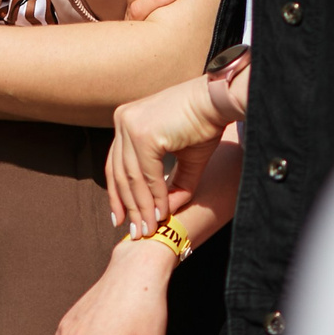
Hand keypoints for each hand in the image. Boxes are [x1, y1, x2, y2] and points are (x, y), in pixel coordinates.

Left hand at [106, 73, 229, 235]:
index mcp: (127, 121)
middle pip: (120, 173)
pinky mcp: (143, 134)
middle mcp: (123, 121)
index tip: (121, 219)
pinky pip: (147, 175)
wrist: (218, 102)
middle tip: (137, 232)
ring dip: (142, 207)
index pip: (116, 164)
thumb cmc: (204, 124)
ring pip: (133, 178)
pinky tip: (162, 213)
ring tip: (149, 229)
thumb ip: (171, 185)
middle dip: (129, 207)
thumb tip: (163, 214)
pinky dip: (155, 197)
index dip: (118, 194)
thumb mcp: (184, 160)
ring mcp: (131, 126)